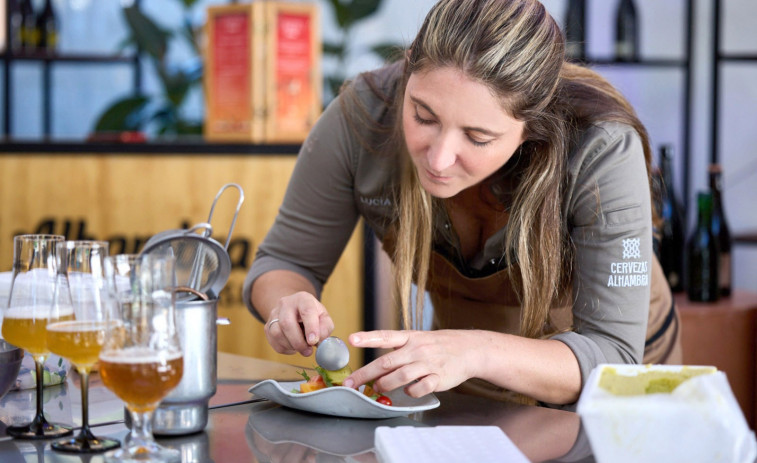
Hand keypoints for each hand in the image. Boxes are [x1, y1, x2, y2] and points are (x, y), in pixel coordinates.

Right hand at [264, 292, 333, 356]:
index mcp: (303, 298)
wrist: (294, 310)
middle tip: (308, 351)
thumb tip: (318, 340)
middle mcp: (286, 303)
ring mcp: (274, 314)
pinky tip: (293, 346)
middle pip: (287, 323)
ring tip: (302, 348)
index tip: (313, 341)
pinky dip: (285, 348)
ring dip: (291, 346)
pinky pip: (273, 341)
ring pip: (277, 333)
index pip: (306, 311)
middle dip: (298, 341)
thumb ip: (325, 328)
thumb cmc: (312, 315)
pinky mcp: (267, 326)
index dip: (311, 327)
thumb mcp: (323, 317)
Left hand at [343, 329, 477, 397]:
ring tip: (378, 388)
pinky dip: (411, 392)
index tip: (351, 339)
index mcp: (410, 337)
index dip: (368, 338)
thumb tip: (376, 368)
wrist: (469, 349)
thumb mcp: (418, 340)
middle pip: (386, 362)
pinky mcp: (439, 377)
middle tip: (351, 382)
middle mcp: (417, 349)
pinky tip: (408, 391)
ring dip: (386, 384)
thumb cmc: (439, 345)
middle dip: (366, 373)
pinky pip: (420, 388)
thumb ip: (398, 351)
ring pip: (401, 376)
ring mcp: (428, 363)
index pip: (385, 336)